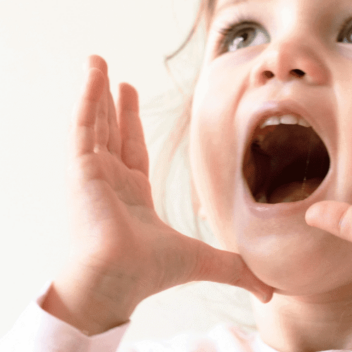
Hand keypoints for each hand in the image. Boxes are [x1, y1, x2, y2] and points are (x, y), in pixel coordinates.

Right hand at [44, 56, 272, 334]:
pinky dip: (86, 98)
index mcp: (132, 195)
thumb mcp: (203, 260)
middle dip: (111, 102)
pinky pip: (83, 125)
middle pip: (111, 130)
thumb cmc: (148, 274)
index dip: (130, 122)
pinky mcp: (81, 168)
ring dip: (95, 90)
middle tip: (110, 73)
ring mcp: (93, 172)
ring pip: (94, 122)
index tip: (129, 96)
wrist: (118, 281)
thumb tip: (271, 291)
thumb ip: (236, 269)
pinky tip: (93, 73)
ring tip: (96, 61)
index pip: (132, 150)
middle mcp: (110, 180)